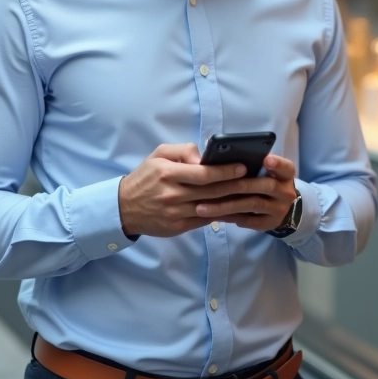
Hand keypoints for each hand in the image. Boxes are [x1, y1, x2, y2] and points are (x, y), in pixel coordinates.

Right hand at [118, 144, 249, 237]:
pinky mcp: (178, 227)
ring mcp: (176, 213)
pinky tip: (235, 209)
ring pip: (211, 207)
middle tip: (254, 180)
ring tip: (250, 194)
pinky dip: (222, 215)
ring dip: (233, 201)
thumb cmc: (145, 177)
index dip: (225, 170)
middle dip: (236, 185)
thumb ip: (183, 151)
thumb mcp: (158, 155)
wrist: (124, 208)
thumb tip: (205, 157)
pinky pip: (205, 220)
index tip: (242, 166)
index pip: (203, 173)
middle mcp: (173, 194)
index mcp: (168, 173)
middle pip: (212, 191)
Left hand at [192, 155, 298, 232]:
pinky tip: (213, 216)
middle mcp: (285, 191)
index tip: (265, 159)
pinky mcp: (270, 224)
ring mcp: (279, 209)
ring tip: (202, 207)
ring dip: (226, 206)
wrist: (279, 208)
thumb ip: (250, 164)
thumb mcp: (265, 172)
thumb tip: (217, 156)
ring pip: (252, 204)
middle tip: (212, 186)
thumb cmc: (264, 182)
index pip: (285, 167)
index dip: (276, 163)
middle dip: (237, 185)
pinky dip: (231, 217)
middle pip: (264, 185)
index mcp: (285, 174)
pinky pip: (248, 221)